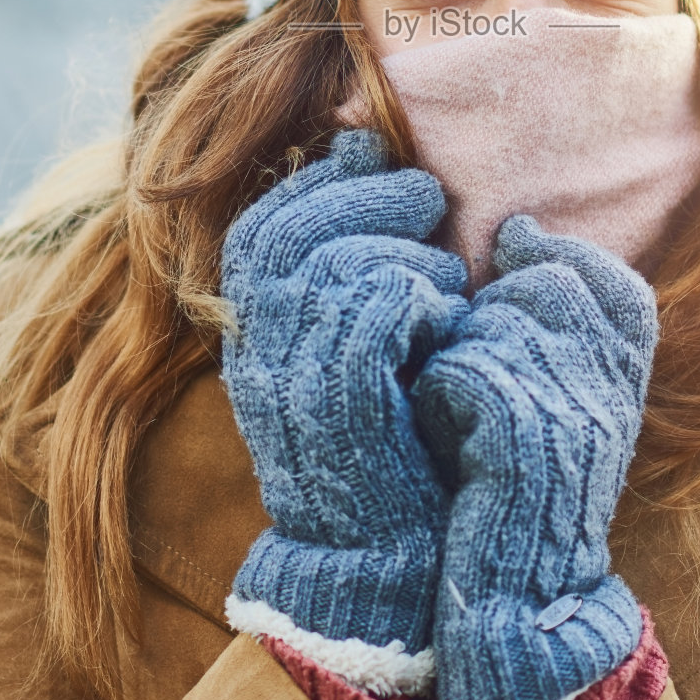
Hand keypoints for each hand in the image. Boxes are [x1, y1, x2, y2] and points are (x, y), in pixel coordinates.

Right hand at [220, 128, 468, 687]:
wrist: (384, 555)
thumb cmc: (388, 432)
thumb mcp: (349, 339)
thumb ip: (342, 259)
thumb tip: (360, 145)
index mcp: (253, 325)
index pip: (269, 218)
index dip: (329, 179)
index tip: (381, 165)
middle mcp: (256, 343)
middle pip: (296, 224)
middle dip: (370, 194)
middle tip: (430, 199)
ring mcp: (289, 368)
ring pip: (340, 256)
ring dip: (407, 251)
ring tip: (446, 283)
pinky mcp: (338, 394)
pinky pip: (379, 297)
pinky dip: (422, 296)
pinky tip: (442, 325)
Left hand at [412, 214, 657, 699]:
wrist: (519, 586)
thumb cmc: (523, 472)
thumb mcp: (563, 383)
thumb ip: (556, 304)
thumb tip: (517, 226)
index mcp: (636, 368)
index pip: (606, 276)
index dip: (552, 266)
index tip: (516, 276)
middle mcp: (617, 378)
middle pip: (538, 286)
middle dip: (494, 321)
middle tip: (487, 387)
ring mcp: (575, 400)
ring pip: (488, 323)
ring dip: (460, 359)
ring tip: (468, 419)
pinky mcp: (521, 429)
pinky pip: (458, 365)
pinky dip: (439, 395)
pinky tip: (451, 439)